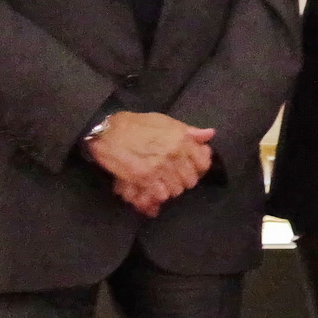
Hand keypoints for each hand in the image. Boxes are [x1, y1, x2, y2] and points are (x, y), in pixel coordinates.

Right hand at [86, 111, 215, 217]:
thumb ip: (189, 131)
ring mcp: (161, 166)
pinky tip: (152, 188)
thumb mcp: (165, 122)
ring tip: (160, 183)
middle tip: (171, 178)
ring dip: (169, 189)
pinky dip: (157, 195)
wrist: (108, 132)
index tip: (189, 169)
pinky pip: (161, 195)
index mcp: (182, 139)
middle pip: (190, 180)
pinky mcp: (146, 177)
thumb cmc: (136, 125)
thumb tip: (210, 134)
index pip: (203, 163)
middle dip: (182, 181)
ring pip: (176, 190)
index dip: (198, 169)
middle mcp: (175, 153)